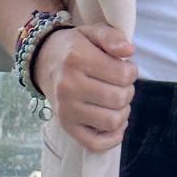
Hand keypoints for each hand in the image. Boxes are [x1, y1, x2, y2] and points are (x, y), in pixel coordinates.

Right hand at [32, 22, 137, 154]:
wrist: (44, 60)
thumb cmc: (74, 47)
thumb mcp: (92, 32)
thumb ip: (112, 37)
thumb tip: (129, 51)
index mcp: (77, 59)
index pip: (123, 75)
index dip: (132, 72)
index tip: (126, 68)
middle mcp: (69, 86)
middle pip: (119, 98)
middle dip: (128, 91)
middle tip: (121, 84)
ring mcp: (66, 110)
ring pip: (111, 122)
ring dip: (123, 112)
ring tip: (117, 100)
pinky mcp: (66, 126)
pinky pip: (95, 144)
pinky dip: (112, 138)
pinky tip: (115, 123)